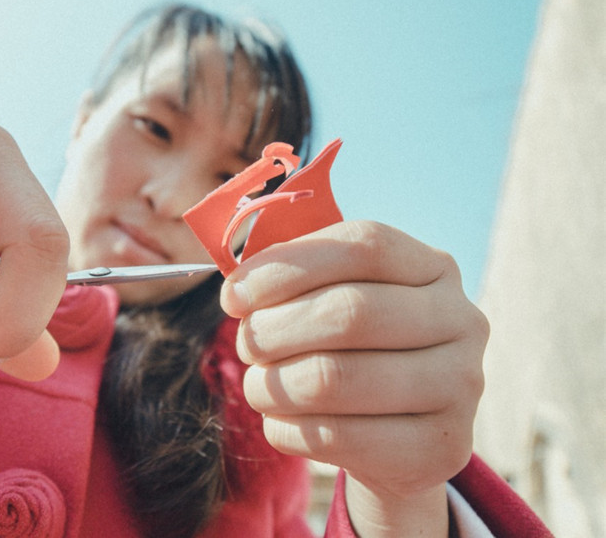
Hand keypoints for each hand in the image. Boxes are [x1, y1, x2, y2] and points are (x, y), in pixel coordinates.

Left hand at [220, 220, 488, 535]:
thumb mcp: (336, 297)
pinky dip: (285, 427)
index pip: (363, 245)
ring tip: (257, 385)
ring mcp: (459, 387)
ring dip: (271, 383)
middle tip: (246, 343)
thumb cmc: (354, 349)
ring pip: (334, 379)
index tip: (234, 294)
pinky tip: (280, 419)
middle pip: (349, 311)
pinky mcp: (439, 449)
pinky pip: (336, 438)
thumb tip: (237, 285)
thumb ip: (293, 275)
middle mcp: (461, 321)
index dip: (287, 265)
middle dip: (274, 329)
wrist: (400, 432)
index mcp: (434, 267)